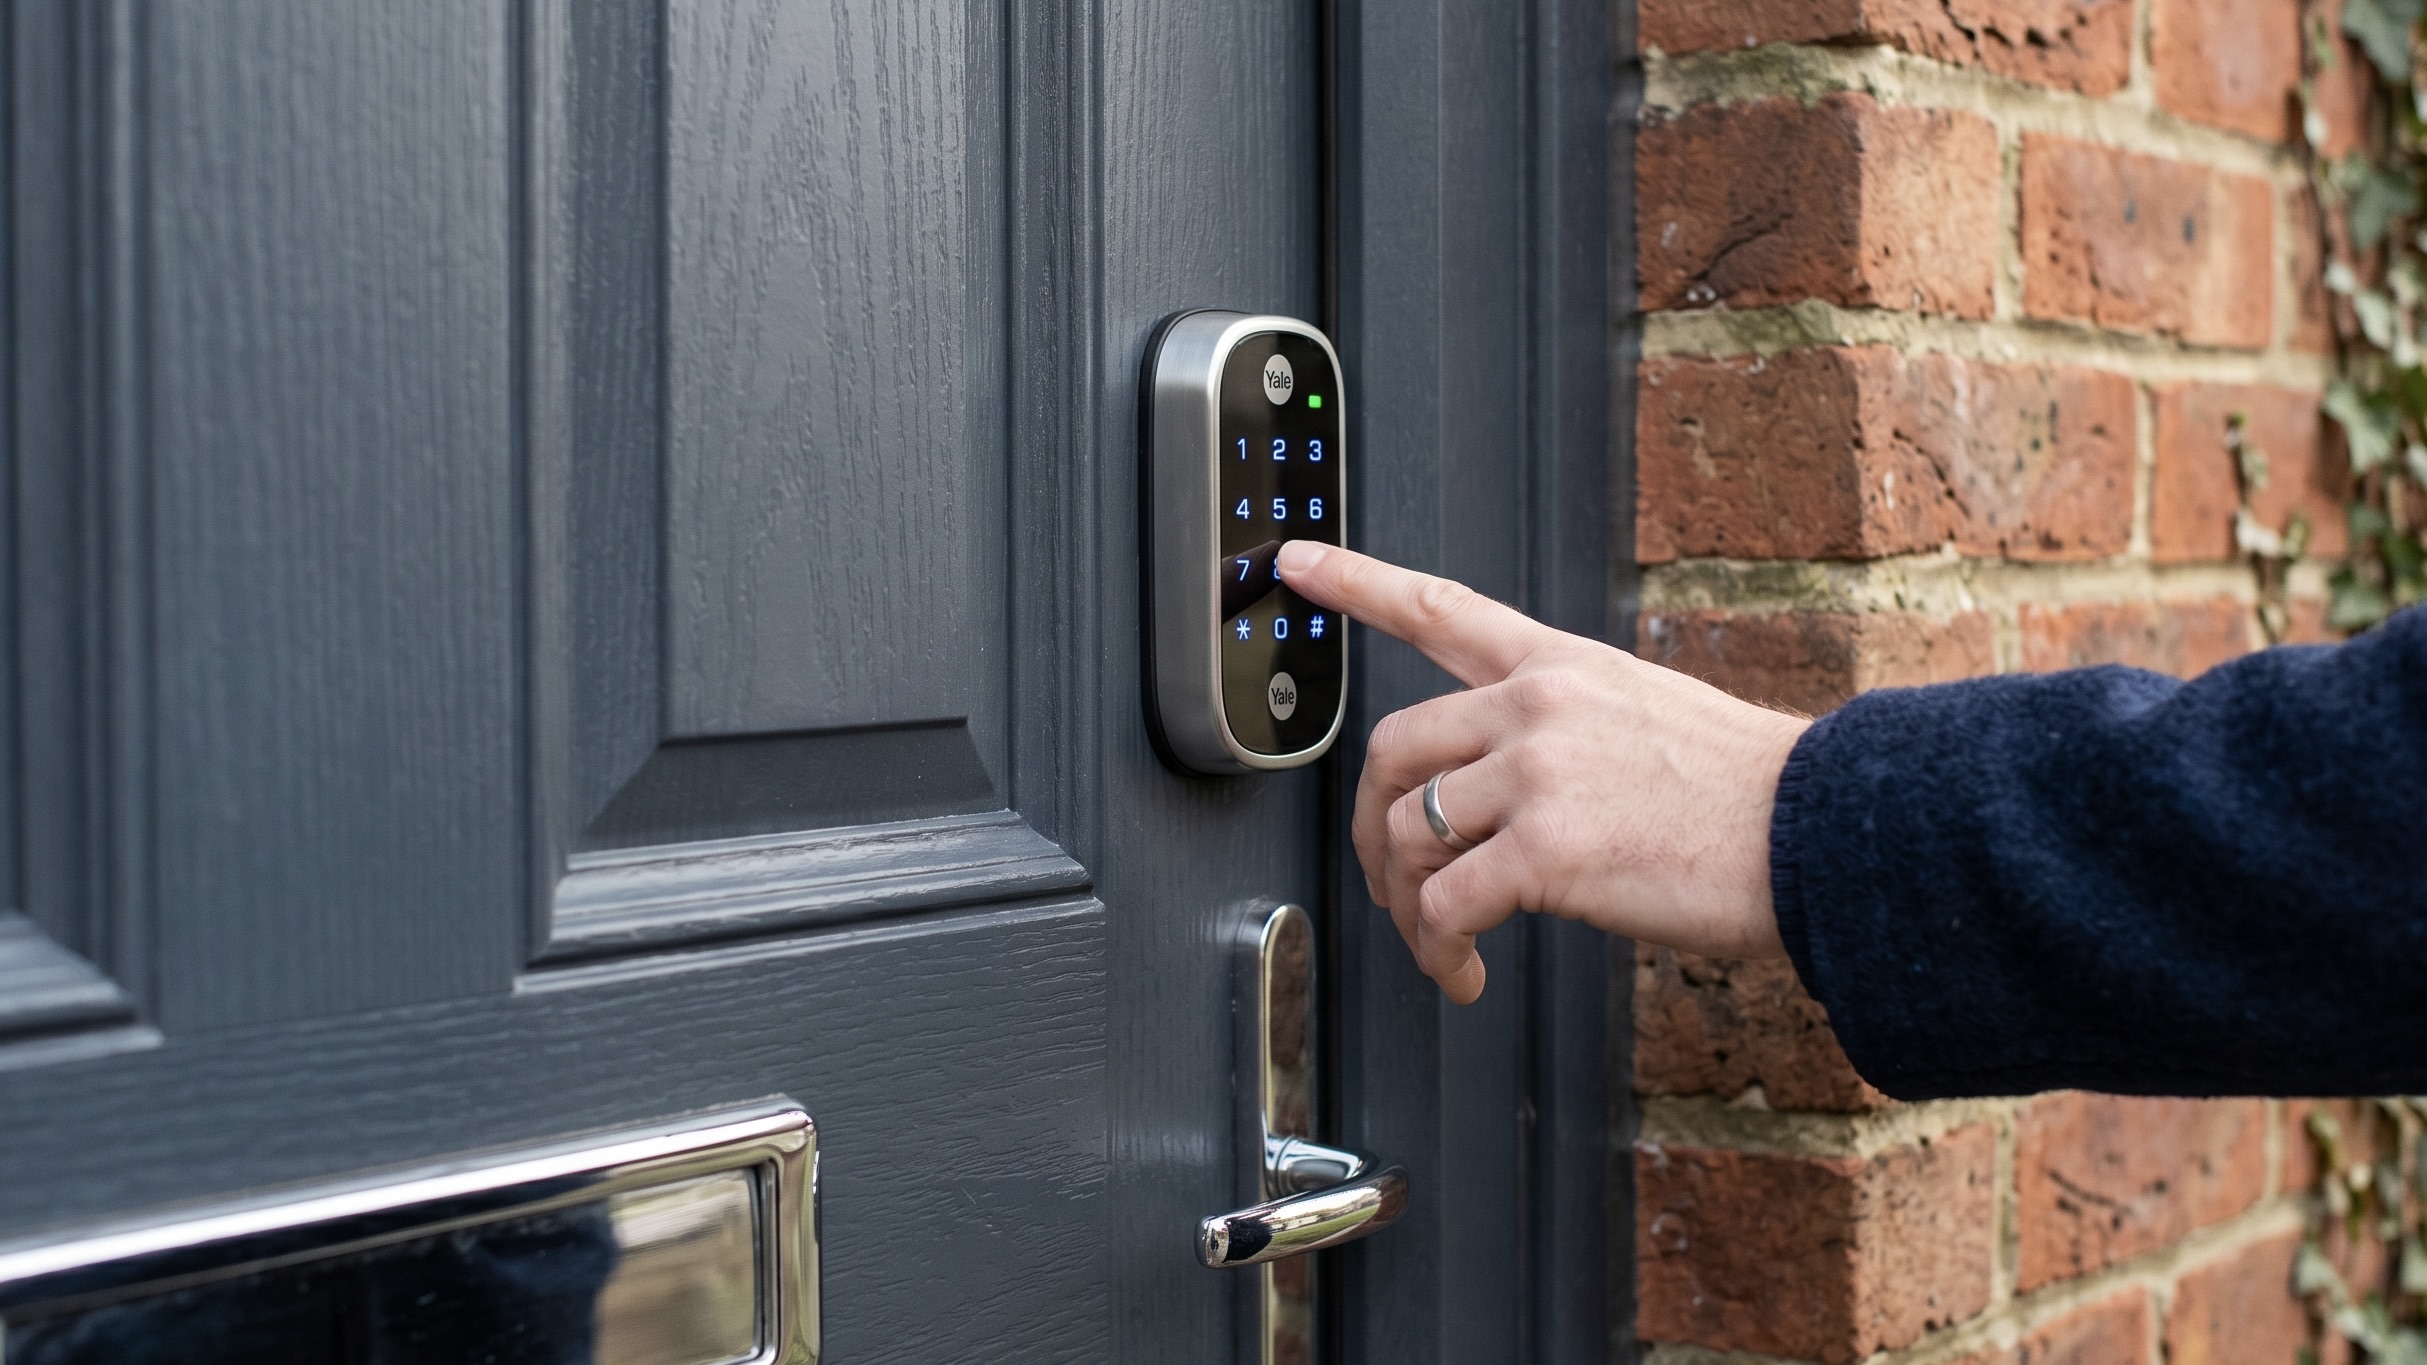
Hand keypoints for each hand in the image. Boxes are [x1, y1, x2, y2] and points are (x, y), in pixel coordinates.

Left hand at [1277, 540, 1806, 1003]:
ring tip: (1441, 947)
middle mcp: (1537, 706)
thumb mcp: (1648, 716)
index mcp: (1560, 667)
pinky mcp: (1546, 849)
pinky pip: (1444, 905)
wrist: (1821, 835)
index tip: (1294, 563)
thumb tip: (1505, 796)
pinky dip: (1439, 952)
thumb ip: (1562, 733)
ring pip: (1406, 834)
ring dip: (1407, 908)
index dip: (1355, 583)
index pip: (1441, 609)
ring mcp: (1537, 774)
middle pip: (1392, 750)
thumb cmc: (1747, 795)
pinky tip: (1465, 974)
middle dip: (1373, 829)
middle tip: (1392, 883)